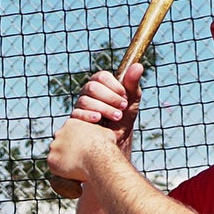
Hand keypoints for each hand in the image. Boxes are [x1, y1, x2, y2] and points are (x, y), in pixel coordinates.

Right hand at [48, 63, 141, 184]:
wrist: (113, 148)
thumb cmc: (122, 124)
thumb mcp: (130, 105)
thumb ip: (133, 86)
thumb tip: (138, 66)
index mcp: (100, 88)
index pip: (100, 77)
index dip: (112, 84)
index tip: (125, 95)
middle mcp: (87, 96)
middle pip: (91, 87)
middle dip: (109, 97)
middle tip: (123, 108)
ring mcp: (79, 109)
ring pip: (84, 100)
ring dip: (102, 107)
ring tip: (116, 117)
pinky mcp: (74, 122)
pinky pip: (76, 114)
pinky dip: (88, 116)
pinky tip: (99, 121)